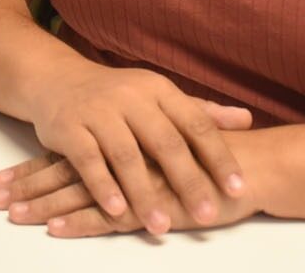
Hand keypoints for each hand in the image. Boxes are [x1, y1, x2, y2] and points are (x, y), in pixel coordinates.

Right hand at [13, 61, 252, 234]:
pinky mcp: (70, 128)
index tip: (237, 186)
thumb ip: (201, 111)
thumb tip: (246, 119)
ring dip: (145, 194)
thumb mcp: (160, 96)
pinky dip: (103, 187)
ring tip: (163, 226)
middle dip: (188, 181)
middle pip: (165, 142)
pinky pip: (89, 161)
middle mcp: (132, 97)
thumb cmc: (119, 95)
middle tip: (207, 214)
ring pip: (127, 156)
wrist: (58, 79)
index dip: (218, 156)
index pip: (196, 123)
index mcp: (160, 90)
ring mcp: (99, 112)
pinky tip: (118, 212)